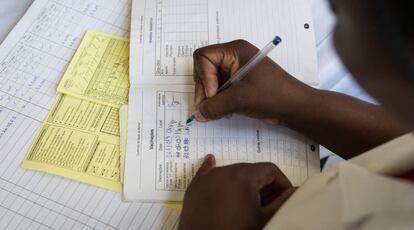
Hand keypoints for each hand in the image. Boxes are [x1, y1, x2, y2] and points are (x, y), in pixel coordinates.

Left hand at [178, 155, 295, 229]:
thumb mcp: (265, 219)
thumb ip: (283, 203)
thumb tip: (294, 192)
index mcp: (243, 175)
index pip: (270, 170)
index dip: (282, 184)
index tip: (286, 200)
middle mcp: (223, 171)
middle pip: (252, 172)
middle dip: (265, 188)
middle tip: (271, 207)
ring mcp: (206, 179)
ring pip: (232, 175)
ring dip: (245, 186)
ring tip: (251, 205)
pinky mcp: (194, 188)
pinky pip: (206, 173)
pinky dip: (212, 170)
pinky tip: (211, 159)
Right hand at [193, 40, 314, 124]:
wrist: (294, 107)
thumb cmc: (272, 95)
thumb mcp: (240, 99)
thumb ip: (214, 106)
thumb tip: (198, 113)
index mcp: (234, 50)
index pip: (203, 57)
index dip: (203, 76)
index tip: (213, 93)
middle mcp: (232, 57)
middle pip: (203, 70)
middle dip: (205, 90)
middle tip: (210, 107)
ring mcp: (234, 70)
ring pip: (209, 82)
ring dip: (211, 98)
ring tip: (221, 111)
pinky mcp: (237, 84)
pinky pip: (218, 91)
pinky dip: (218, 102)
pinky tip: (226, 111)